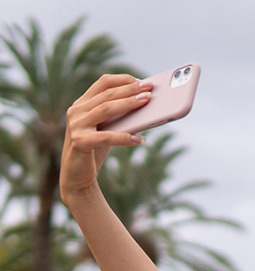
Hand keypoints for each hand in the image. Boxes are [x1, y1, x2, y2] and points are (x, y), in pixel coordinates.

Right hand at [60, 74, 151, 201]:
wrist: (77, 177)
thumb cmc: (95, 151)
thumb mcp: (107, 130)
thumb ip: (118, 118)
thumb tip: (145, 108)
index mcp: (82, 104)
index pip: (103, 83)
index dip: (123, 80)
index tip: (142, 81)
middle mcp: (76, 111)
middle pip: (107, 94)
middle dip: (130, 90)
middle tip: (149, 89)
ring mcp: (76, 125)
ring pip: (106, 109)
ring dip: (129, 104)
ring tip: (147, 102)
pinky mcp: (79, 142)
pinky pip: (106, 137)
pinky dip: (125, 137)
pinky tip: (140, 139)